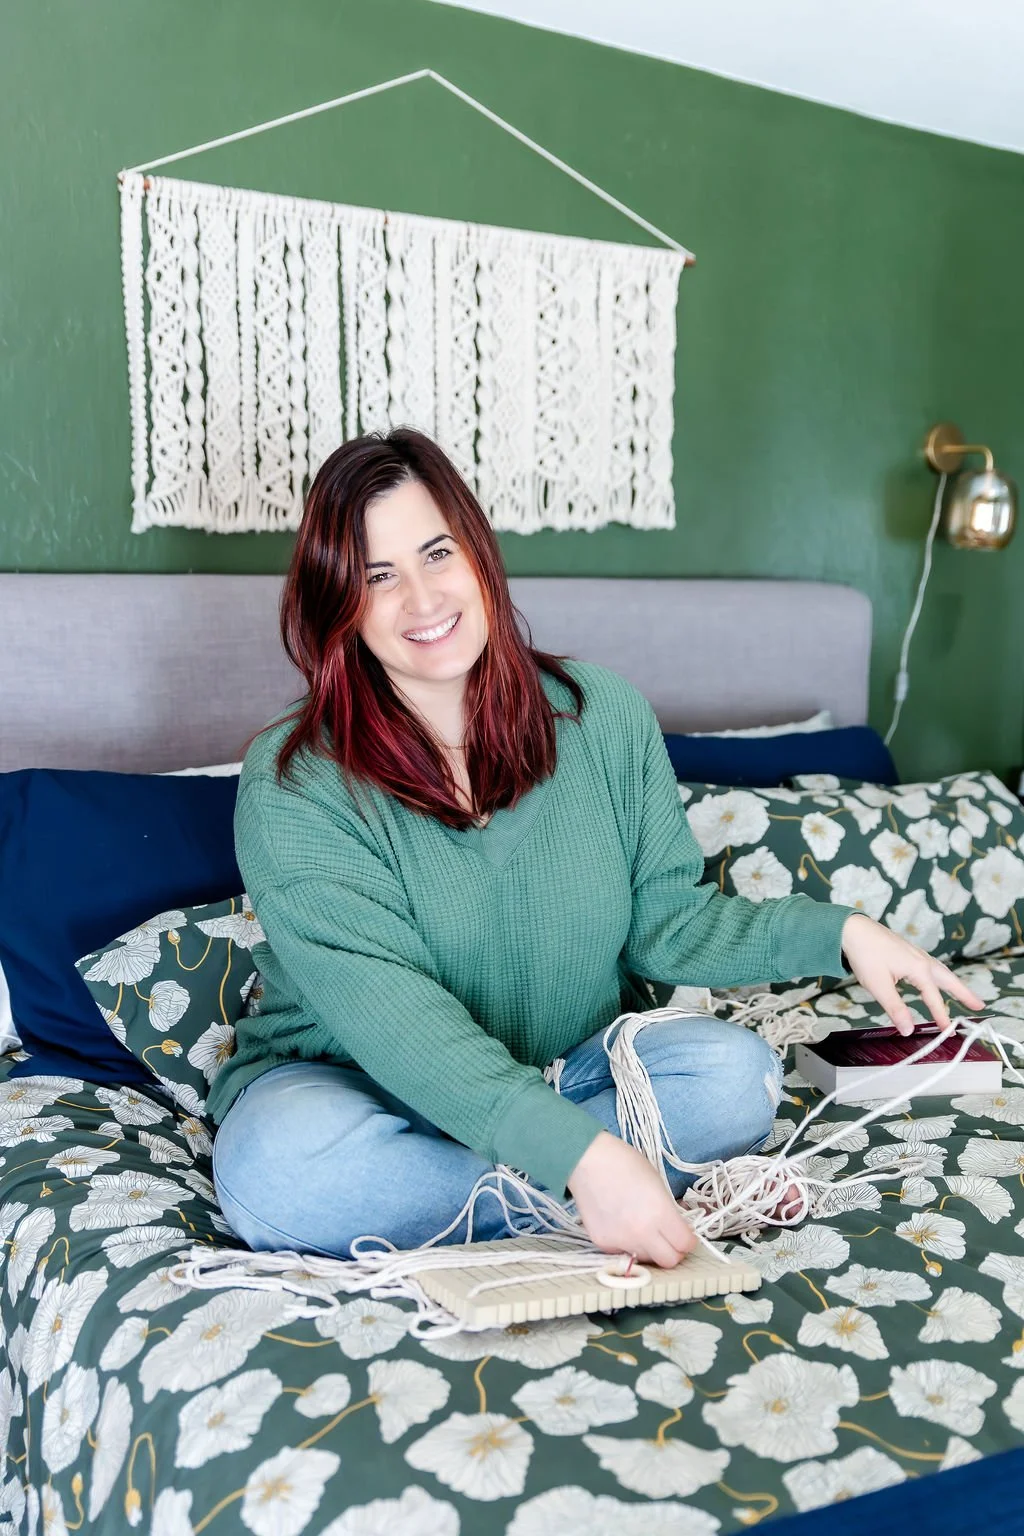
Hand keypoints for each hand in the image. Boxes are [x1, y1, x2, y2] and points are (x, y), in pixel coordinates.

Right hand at [566, 1131, 696, 1267]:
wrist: (586, 1160)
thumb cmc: (625, 1163)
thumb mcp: (657, 1183)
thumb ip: (669, 1211)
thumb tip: (677, 1228)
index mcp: (660, 1213)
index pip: (685, 1244)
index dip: (688, 1239)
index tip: (685, 1234)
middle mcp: (641, 1233)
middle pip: (669, 1261)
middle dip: (673, 1251)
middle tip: (668, 1238)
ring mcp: (621, 1241)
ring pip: (646, 1259)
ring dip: (650, 1248)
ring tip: (641, 1228)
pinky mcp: (603, 1244)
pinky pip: (623, 1253)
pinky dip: (627, 1244)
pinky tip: (620, 1224)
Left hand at [840, 913, 984, 1034]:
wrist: (853, 929)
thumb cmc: (865, 955)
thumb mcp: (879, 986)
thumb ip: (896, 1008)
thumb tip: (909, 1029)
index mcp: (918, 968)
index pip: (933, 998)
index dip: (941, 1016)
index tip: (949, 1031)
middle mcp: (922, 960)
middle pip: (948, 980)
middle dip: (964, 994)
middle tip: (979, 1006)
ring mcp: (916, 954)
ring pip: (941, 972)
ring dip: (954, 984)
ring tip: (965, 996)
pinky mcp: (908, 952)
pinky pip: (931, 966)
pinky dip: (940, 976)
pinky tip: (936, 981)